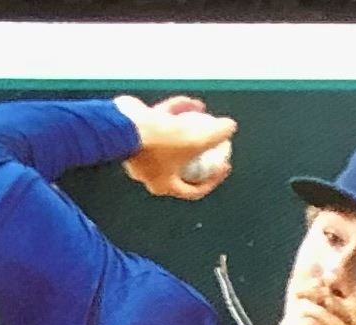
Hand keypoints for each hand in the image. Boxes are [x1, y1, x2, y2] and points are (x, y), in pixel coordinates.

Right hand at [114, 93, 235, 198]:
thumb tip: (230, 127)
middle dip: (201, 152)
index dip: (213, 179)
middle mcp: (152, 172)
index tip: (224, 165)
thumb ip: (216, 135)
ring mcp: (144, 151)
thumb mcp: (196, 140)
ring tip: (206, 118)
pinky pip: (163, 123)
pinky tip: (193, 104)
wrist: (125, 124)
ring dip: (191, 128)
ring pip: (174, 140)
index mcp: (164, 185)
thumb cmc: (158, 141)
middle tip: (215, 143)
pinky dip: (178, 114)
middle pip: (184, 164)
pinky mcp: (139, 131)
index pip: (194, 189)